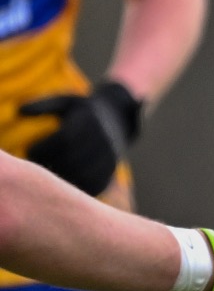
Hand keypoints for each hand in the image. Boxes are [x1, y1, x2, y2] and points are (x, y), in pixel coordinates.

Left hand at [20, 81, 141, 196]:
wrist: (117, 119)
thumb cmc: (82, 110)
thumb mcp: (64, 102)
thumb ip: (42, 105)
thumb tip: (19, 111)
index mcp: (89, 121)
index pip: (64, 139)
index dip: (45, 148)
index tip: (29, 152)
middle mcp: (103, 141)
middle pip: (74, 160)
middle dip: (51, 165)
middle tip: (34, 168)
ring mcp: (111, 158)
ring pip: (85, 176)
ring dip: (64, 180)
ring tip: (48, 178)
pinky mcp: (113, 171)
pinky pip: (96, 185)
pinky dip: (78, 188)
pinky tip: (64, 187)